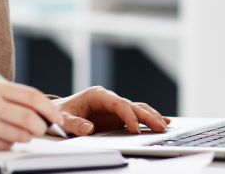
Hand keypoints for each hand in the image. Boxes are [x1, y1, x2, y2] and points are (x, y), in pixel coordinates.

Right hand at [0, 79, 64, 149]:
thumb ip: (16, 97)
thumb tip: (46, 111)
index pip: (32, 97)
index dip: (50, 109)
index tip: (58, 119)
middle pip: (30, 119)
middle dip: (41, 127)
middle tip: (40, 129)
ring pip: (21, 136)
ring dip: (26, 137)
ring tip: (17, 132)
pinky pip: (6, 146)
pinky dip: (9, 144)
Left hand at [54, 86, 170, 136]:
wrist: (58, 113)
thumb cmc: (61, 114)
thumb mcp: (63, 119)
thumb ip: (75, 124)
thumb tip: (89, 129)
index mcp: (97, 95)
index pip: (118, 104)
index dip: (129, 116)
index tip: (135, 129)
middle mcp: (109, 99)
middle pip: (132, 106)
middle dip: (147, 116)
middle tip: (161, 127)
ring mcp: (114, 108)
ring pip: (137, 109)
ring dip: (151, 117)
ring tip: (165, 125)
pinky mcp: (117, 117)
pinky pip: (136, 116)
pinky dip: (149, 119)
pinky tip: (162, 122)